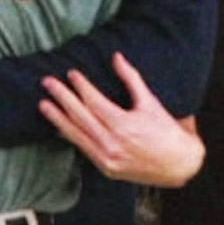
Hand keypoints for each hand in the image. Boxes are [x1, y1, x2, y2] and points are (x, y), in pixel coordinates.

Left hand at [39, 53, 205, 187]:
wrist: (180, 166)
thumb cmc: (167, 131)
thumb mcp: (151, 103)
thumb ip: (132, 79)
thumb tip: (116, 57)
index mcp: (124, 125)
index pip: (95, 102)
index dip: (81, 86)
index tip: (71, 72)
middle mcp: (112, 144)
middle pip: (80, 117)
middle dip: (62, 98)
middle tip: (47, 82)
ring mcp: (107, 158)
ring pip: (77, 135)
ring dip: (58, 119)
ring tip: (43, 105)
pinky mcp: (106, 168)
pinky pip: (83, 149)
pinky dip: (69, 137)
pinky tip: (58, 127)